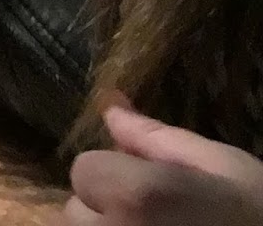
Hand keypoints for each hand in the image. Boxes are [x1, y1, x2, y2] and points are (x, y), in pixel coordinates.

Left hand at [65, 102, 262, 223]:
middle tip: (156, 213)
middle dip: (106, 205)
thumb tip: (111, 110)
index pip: (84, 170)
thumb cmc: (259, 213)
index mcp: (136, 194)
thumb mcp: (222, 166)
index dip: (115, 171)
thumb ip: (156, 138)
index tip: (149, 181)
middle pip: (78, 210)